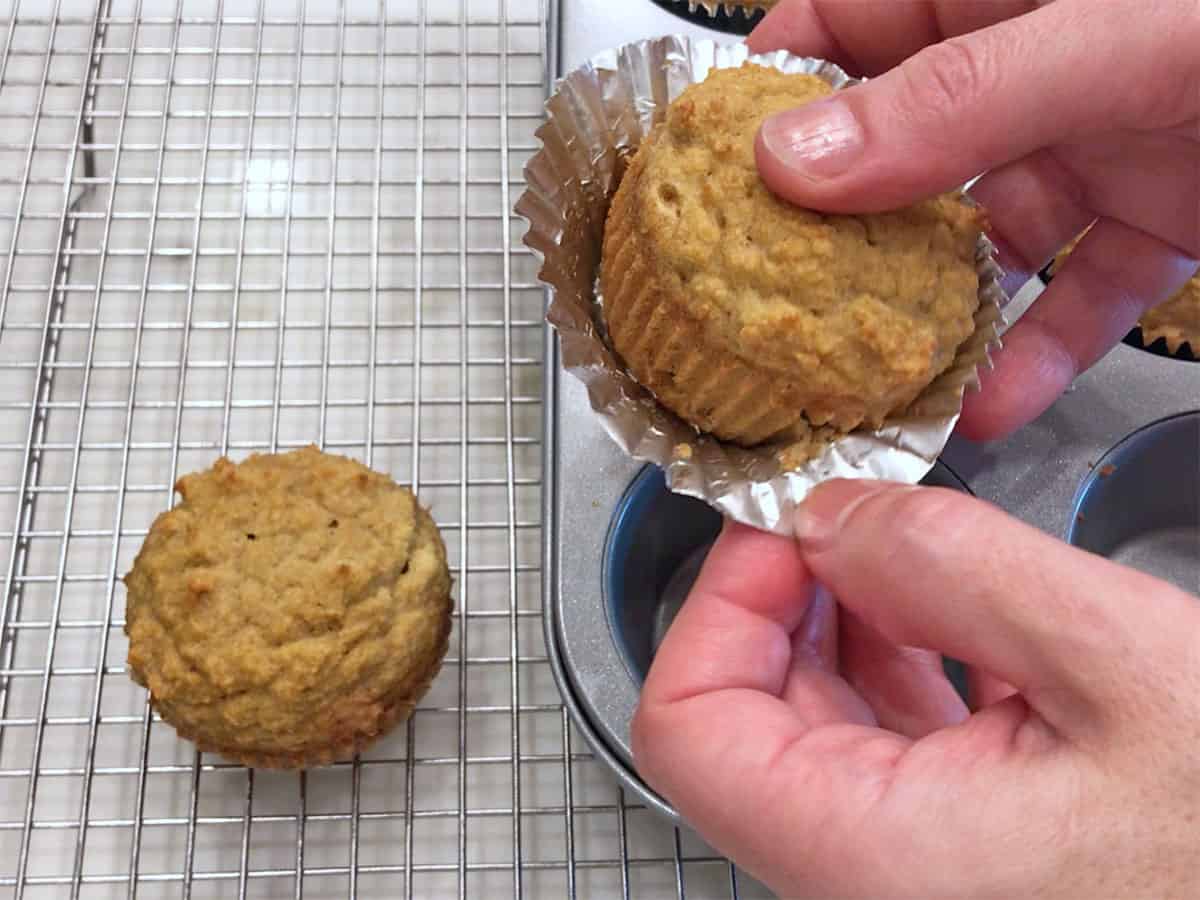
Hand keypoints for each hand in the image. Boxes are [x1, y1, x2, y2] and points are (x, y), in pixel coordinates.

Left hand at [632, 481, 1199, 897]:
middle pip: (740, 715)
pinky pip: (884, 740)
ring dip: (840, 619)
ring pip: (812, 723)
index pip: (688, 727)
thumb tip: (829, 511)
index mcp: (871, 857)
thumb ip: (951, 570)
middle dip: (782, 595)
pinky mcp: (962, 847)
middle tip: (845, 508)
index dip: (717, 603)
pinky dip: (898, 658)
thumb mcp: (1121, 667)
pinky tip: (950, 606)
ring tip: (901, 542)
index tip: (785, 524)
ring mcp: (911, 867)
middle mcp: (867, 879)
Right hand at [747, 0, 1198, 439]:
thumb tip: (798, 158)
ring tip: (866, 378)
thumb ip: (956, 98)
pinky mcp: (1150, 220)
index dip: (766, 95)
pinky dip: (1036, 355)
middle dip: (830, 235)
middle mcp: (1027, 69)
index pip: (842, 25)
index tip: (705, 175)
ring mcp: (1089, 145)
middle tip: (771, 302)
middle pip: (890, 157)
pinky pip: (1075, 297)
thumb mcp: (1108, 34)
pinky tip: (990, 402)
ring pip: (975, 245)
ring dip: (924, 318)